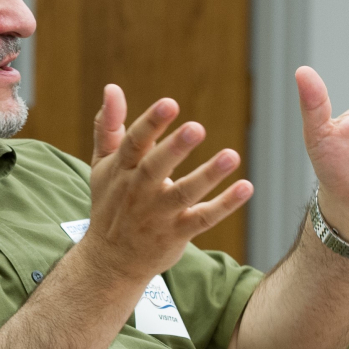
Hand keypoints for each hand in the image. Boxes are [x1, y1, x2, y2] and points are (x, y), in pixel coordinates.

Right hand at [80, 85, 252, 286]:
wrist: (110, 261)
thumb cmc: (110, 203)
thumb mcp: (102, 164)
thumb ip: (108, 126)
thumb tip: (112, 88)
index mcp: (121, 169)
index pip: (134, 143)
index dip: (151, 123)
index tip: (170, 104)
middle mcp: (138, 191)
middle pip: (156, 168)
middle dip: (175, 149)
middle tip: (196, 128)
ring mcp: (158, 215)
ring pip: (184, 194)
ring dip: (208, 175)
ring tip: (232, 155)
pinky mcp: (177, 233)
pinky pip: (203, 219)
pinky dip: (225, 205)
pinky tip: (246, 187)